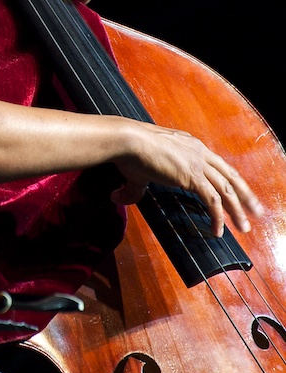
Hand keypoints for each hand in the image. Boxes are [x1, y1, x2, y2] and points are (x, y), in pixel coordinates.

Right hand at [110, 118, 264, 237]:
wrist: (128, 141)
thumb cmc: (129, 152)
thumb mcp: (136, 171)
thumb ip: (133, 187)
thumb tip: (117, 198)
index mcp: (189, 145)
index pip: (217, 164)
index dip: (229, 179)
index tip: (237, 192)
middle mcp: (198, 151)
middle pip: (230, 175)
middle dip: (245, 194)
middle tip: (255, 210)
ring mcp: (197, 163)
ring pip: (227, 190)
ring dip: (238, 210)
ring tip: (244, 227)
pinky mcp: (193, 177)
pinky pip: (213, 201)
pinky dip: (218, 217)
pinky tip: (217, 231)